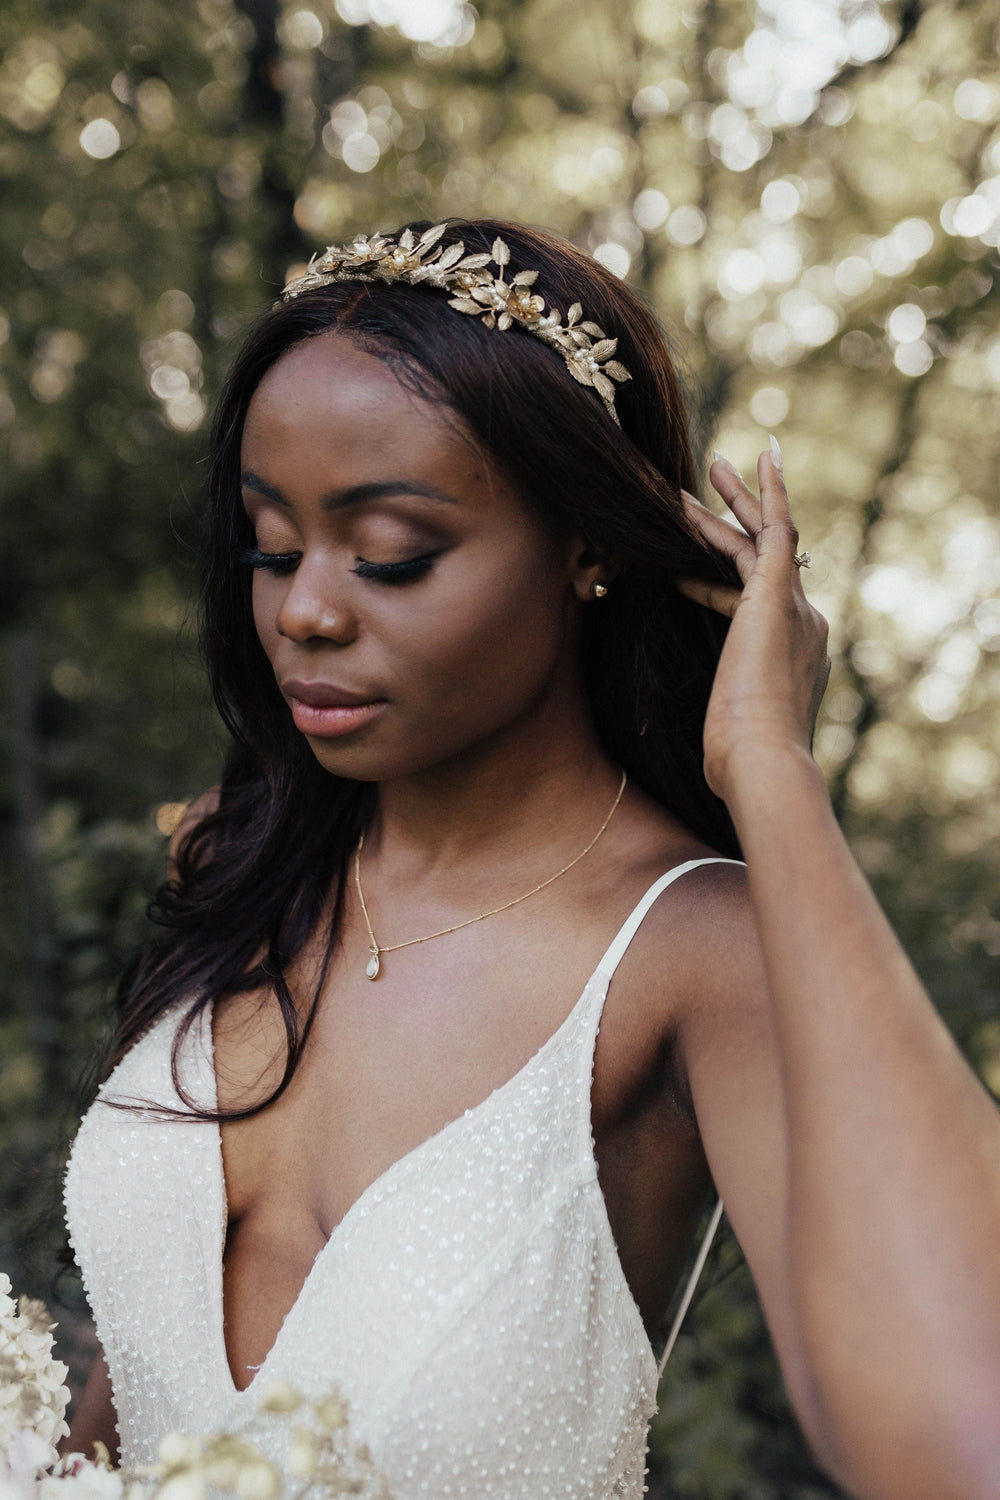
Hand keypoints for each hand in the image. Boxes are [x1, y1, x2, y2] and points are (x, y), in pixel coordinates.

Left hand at [675, 445, 829, 803]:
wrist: (762, 761)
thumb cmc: (738, 761)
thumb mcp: (726, 734)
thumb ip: (726, 725)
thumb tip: (712, 756)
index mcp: (791, 656)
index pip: (747, 601)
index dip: (713, 577)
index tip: (687, 559)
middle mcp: (803, 624)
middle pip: (760, 559)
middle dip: (735, 520)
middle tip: (713, 479)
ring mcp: (794, 608)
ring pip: (760, 539)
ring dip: (733, 501)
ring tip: (709, 464)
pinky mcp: (777, 596)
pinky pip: (776, 530)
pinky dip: (767, 493)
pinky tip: (757, 458)